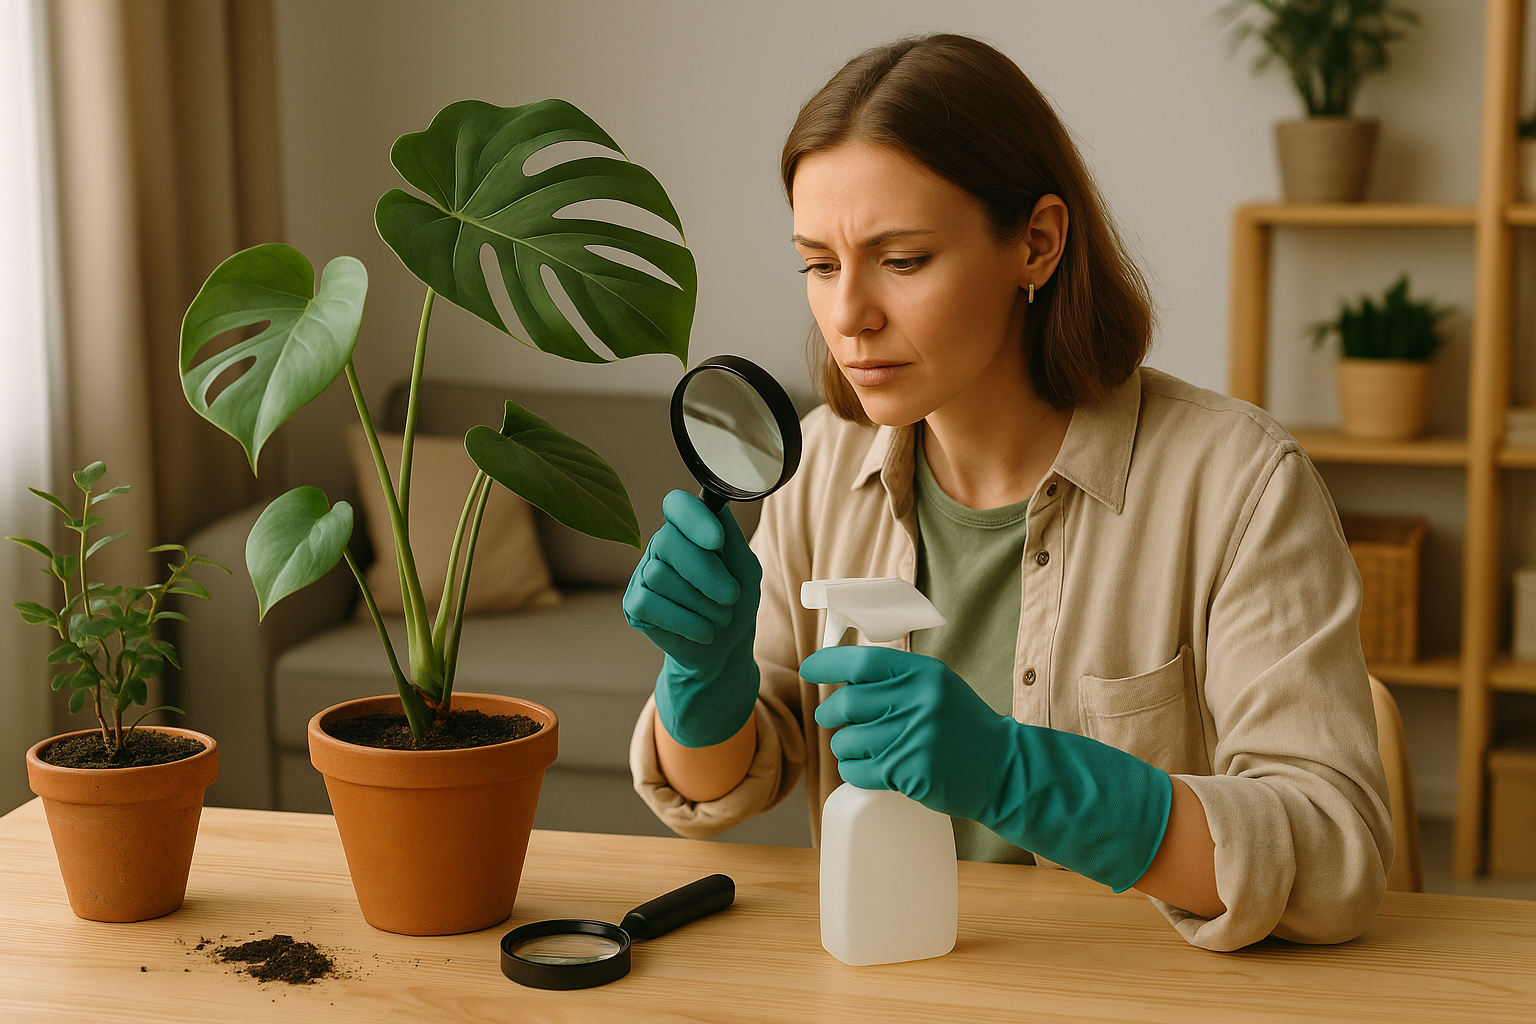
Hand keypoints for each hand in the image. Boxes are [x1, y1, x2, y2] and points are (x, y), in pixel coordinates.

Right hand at [623, 490, 760, 747]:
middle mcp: (661, 546)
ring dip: (700, 603)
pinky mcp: (634, 603)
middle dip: (705, 572)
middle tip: (731, 597)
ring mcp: (643, 573)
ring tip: (718, 617)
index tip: (717, 542)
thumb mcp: (745, 572)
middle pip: (667, 541)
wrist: (724, 649)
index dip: (693, 519)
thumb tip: (718, 510)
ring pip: (659, 576)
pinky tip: (702, 630)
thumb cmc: (736, 603)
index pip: (676, 504)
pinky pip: (649, 604)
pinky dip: (684, 621)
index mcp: (688, 529)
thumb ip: (733, 541)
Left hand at [805, 646, 1172, 891]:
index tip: (810, 669)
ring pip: (847, 741)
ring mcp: (914, 737)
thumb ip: (896, 677)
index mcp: (922, 673)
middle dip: (830, 714)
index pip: (860, 662)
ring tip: (861, 748)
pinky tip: (867, 768)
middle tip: (832, 720)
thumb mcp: (936, 686)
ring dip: (843, 747)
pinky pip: (857, 771)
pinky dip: (853, 771)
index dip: (827, 664)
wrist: (1003, 768)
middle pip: (846, 704)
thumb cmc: (963, 727)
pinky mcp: (910, 771)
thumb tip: (842, 675)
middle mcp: (917, 700)